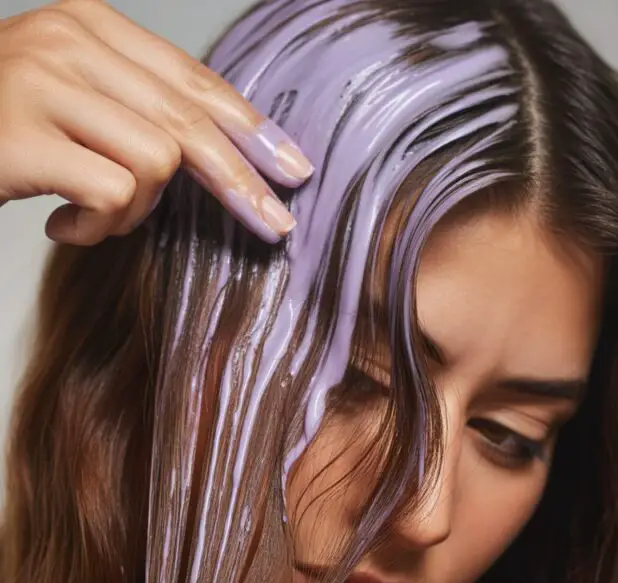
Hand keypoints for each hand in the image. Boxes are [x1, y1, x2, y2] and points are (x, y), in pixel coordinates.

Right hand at [0, 0, 312, 244]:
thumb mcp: (66, 94)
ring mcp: (42, 83)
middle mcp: (68, 40)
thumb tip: (216, 149)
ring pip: (156, 163)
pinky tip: (62, 226)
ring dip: (136, 212)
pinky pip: (110, 195)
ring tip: (93, 218)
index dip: (251, 129)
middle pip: (190, 122)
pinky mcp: (22, 137)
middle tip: (274, 226)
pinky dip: (96, 228)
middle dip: (241, 183)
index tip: (293, 168)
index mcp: (88, 23)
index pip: (192, 78)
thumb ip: (131, 104)